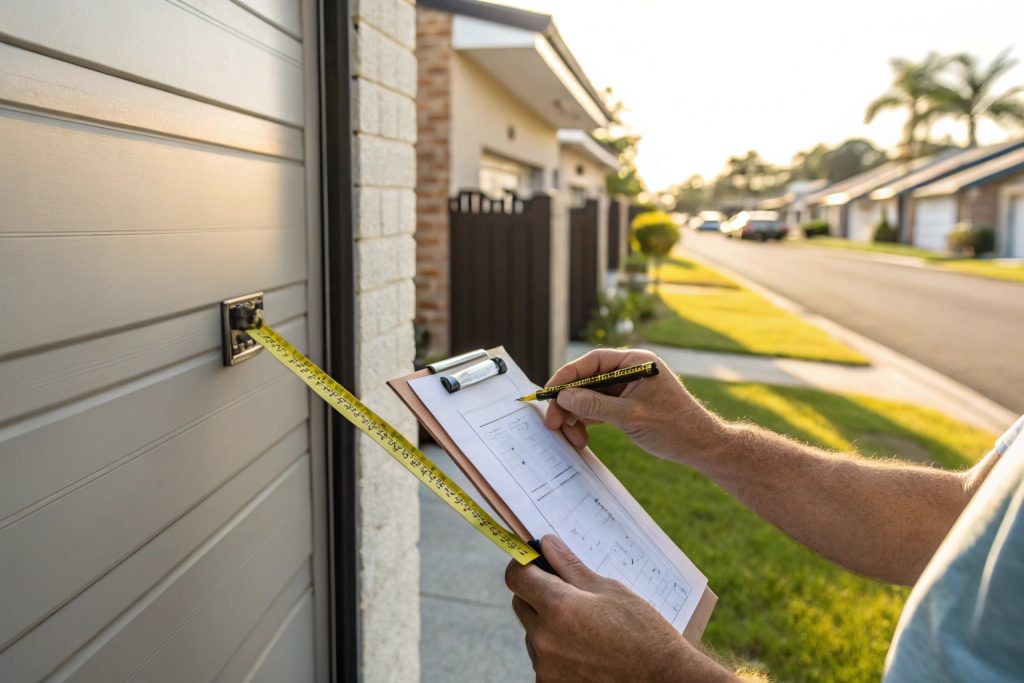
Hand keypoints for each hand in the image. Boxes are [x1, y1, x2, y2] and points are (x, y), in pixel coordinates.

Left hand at [505, 534, 735, 681]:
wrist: (661, 678)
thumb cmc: (641, 631)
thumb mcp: (609, 590)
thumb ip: (569, 567)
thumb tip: (546, 543)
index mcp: (558, 607)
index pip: (516, 577)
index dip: (523, 565)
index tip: (534, 562)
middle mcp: (544, 638)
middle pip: (521, 603)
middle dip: (538, 593)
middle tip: (570, 595)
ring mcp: (545, 666)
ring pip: (533, 632)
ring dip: (548, 624)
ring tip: (586, 628)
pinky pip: (542, 657)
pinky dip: (555, 650)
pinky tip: (584, 649)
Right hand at [546, 349, 726, 465]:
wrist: (702, 446)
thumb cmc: (675, 428)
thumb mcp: (630, 417)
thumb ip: (595, 406)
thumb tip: (564, 398)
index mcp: (635, 362)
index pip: (593, 362)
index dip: (567, 377)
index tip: (549, 393)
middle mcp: (630, 371)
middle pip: (588, 380)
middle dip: (569, 402)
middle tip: (553, 422)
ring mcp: (629, 388)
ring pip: (591, 397)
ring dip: (577, 416)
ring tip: (570, 436)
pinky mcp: (628, 404)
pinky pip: (600, 408)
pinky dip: (588, 421)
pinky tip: (580, 435)